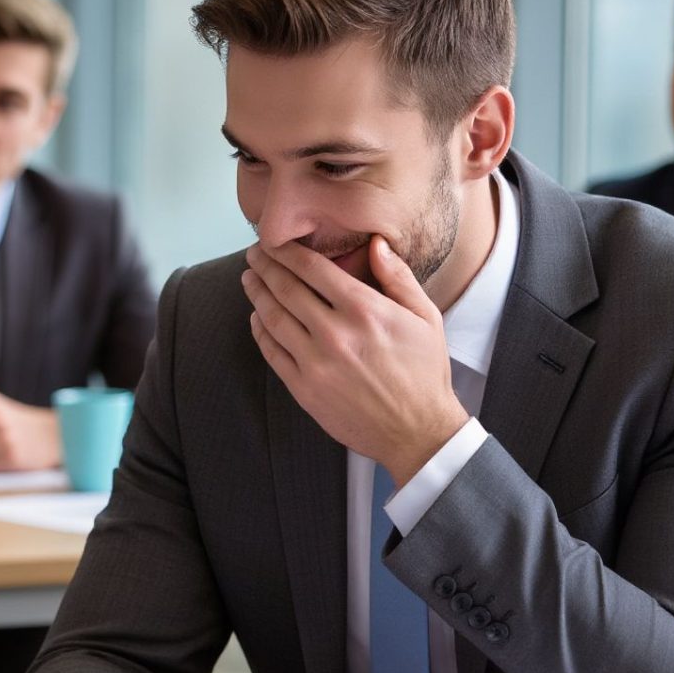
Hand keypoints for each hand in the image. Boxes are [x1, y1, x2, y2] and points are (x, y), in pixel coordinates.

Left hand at [242, 237, 467, 483]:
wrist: (416, 431)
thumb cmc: (423, 372)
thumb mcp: (425, 317)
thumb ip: (398, 277)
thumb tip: (376, 243)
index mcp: (364, 310)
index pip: (313, 269)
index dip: (287, 251)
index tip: (274, 241)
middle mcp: (334, 333)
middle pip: (286, 289)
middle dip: (266, 266)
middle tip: (254, 254)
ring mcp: (315, 363)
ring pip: (273, 318)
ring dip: (257, 294)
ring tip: (249, 279)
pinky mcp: (303, 388)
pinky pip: (272, 352)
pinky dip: (260, 331)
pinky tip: (256, 317)